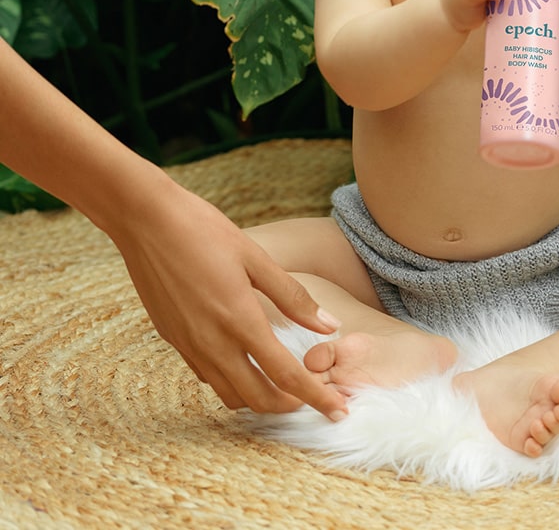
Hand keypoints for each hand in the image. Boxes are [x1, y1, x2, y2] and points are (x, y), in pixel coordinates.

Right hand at [109, 180, 347, 417]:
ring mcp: (188, 345)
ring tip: (284, 384)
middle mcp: (212, 342)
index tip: (338, 412)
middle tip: (314, 398)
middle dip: (290, 406)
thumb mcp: (256, 257)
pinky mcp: (172, 340)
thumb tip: (330, 325)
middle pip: (258, 398)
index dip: (316, 397)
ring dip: (259, 398)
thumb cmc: (204, 231)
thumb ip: (293, 296)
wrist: (145, 221)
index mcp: (240, 320)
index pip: (286, 376)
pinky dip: (233, 382)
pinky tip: (246, 361)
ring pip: (229, 394)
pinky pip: (208, 376)